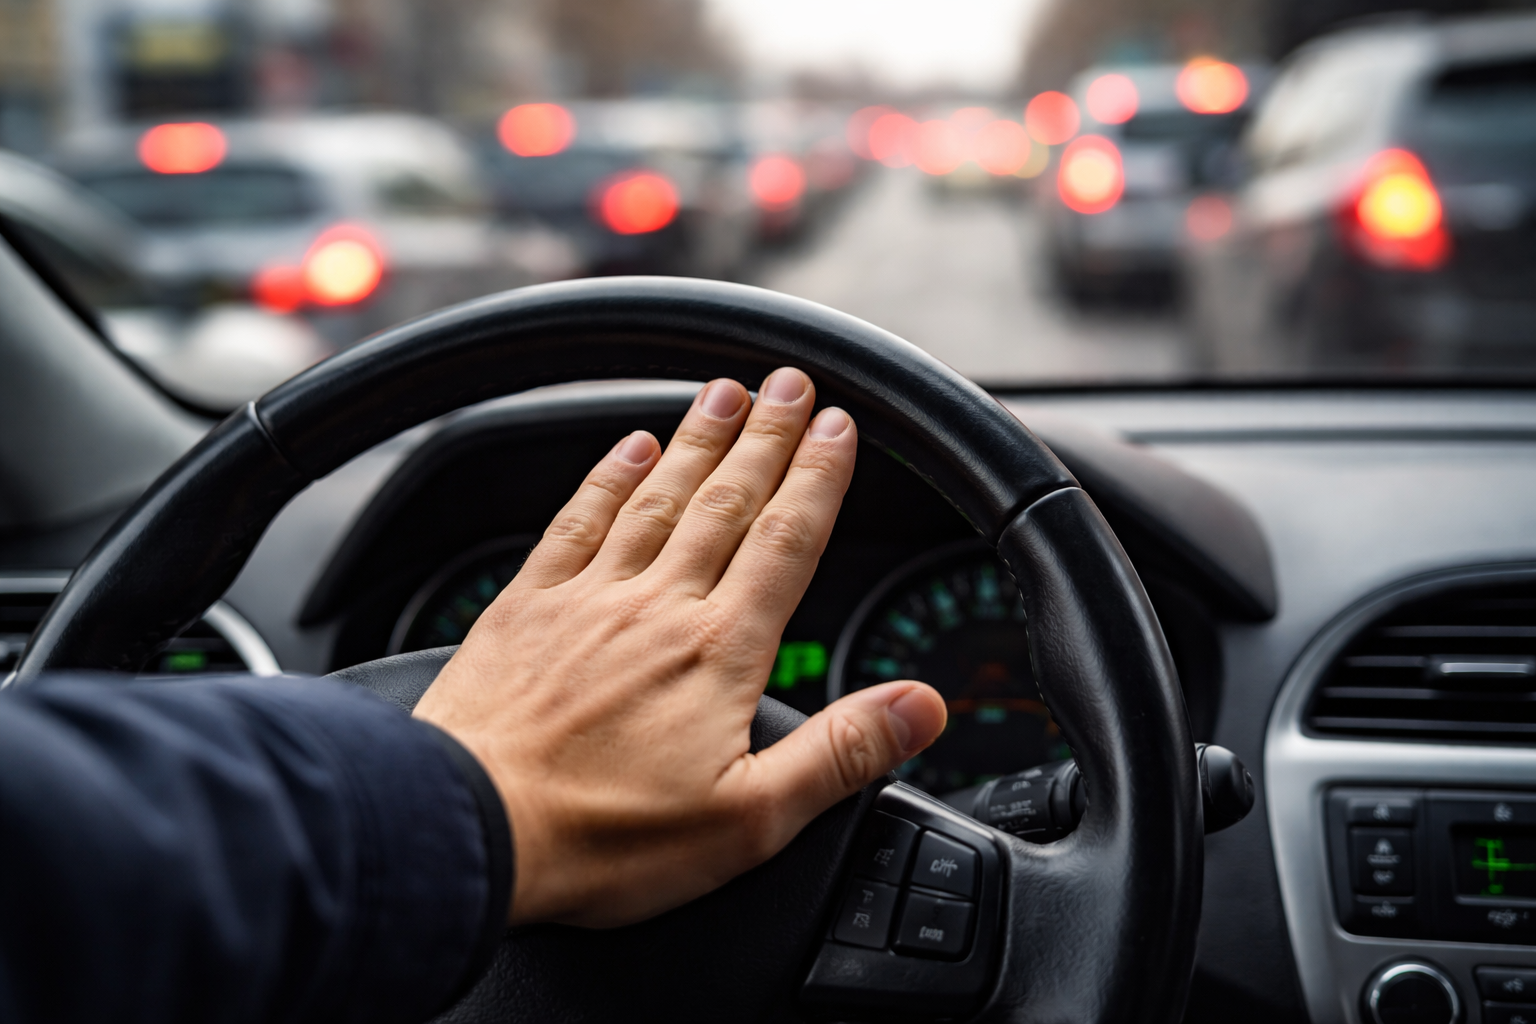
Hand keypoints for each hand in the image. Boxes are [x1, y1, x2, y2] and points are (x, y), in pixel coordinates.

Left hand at [413, 367, 946, 927]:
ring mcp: (586, 600)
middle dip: (767, 438)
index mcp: (719, 652)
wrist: (469, 830)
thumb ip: (842, 753)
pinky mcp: (524, 608)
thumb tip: (921, 708)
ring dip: (696, 440)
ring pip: (657, 497)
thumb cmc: (604, 838)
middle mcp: (656, 607)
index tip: (838, 427)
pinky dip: (605, 478)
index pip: (786, 542)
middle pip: (727, 502)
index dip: (818, 477)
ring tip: (726, 392)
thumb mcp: (750, 819)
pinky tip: (626, 447)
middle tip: (792, 384)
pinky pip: (576, 521)